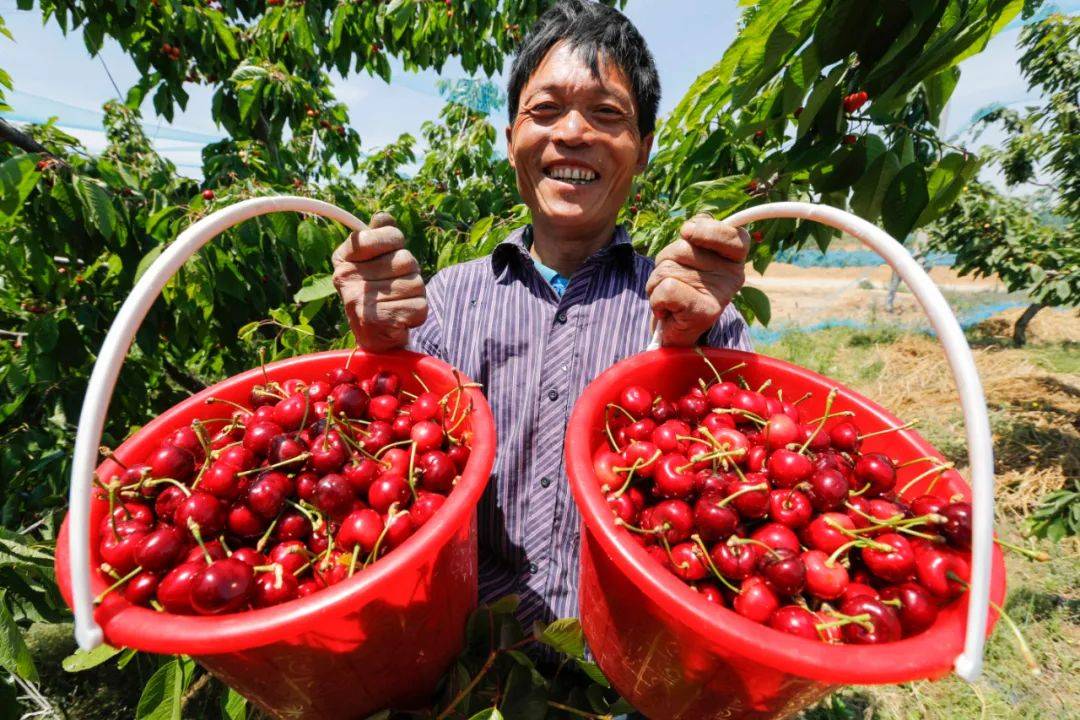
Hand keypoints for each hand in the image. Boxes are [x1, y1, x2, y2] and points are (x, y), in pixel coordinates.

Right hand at [332, 212, 426, 351]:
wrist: (374, 336)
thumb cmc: (377, 291)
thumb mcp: (374, 259)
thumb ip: (380, 235)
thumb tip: (383, 217)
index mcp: (343, 258)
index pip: (388, 233)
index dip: (396, 242)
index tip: (388, 254)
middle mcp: (346, 278)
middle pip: (406, 260)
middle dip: (409, 273)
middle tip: (395, 286)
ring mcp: (359, 302)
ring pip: (416, 284)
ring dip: (415, 294)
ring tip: (398, 303)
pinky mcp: (377, 323)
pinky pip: (419, 307)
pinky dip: (416, 313)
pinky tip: (400, 318)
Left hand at [645, 213, 749, 345]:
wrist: (676, 332)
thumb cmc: (681, 287)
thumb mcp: (690, 254)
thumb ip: (696, 233)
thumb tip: (689, 228)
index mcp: (734, 258)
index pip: (730, 232)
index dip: (705, 228)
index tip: (688, 232)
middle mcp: (733, 275)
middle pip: (682, 246)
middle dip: (665, 260)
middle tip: (674, 281)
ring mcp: (721, 295)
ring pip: (668, 267)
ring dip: (656, 281)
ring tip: (669, 296)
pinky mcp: (704, 313)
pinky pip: (666, 289)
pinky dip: (655, 299)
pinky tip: (666, 310)